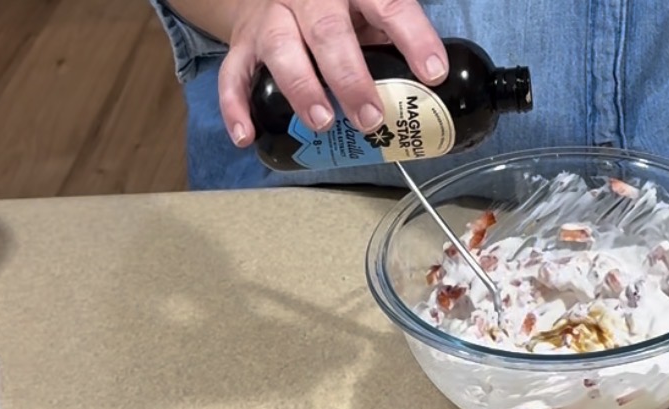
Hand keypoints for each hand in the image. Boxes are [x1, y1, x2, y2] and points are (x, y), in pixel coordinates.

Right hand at [218, 0, 446, 146]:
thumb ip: (392, 39)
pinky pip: (234, 74)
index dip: (413, 38)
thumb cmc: (337, 10)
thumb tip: (430, 91)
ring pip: (281, 49)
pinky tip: (247, 135)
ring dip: (302, 88)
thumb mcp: (367, 11)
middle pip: (328, 32)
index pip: (388, 6)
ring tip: (322, 123)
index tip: (434, 74)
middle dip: (350, 78)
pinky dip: (236, 107)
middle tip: (370, 118)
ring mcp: (271, 19)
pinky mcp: (243, 44)